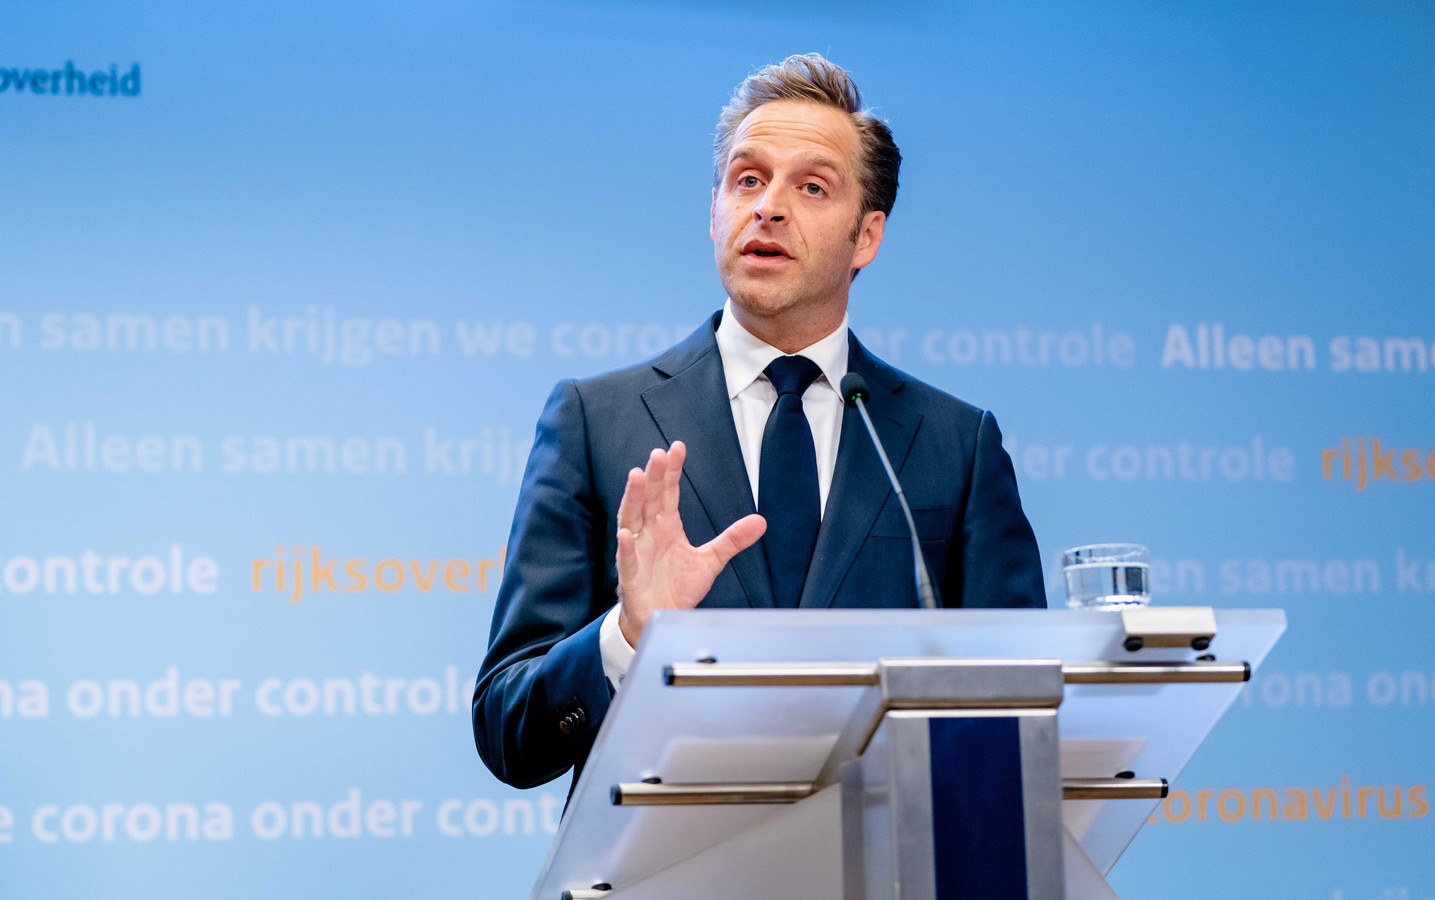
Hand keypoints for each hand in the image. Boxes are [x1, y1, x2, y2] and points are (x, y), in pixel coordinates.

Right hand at [615, 440, 765, 646]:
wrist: (662, 618)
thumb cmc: (677, 587)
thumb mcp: (710, 560)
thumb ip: (732, 540)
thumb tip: (760, 521)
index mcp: (666, 526)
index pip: (668, 492)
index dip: (671, 471)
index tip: (677, 448)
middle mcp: (649, 533)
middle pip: (649, 498)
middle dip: (654, 476)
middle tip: (658, 454)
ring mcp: (637, 551)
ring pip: (632, 519)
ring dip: (633, 498)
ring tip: (637, 477)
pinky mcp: (631, 575)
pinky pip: (626, 558)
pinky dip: (625, 546)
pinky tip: (626, 533)